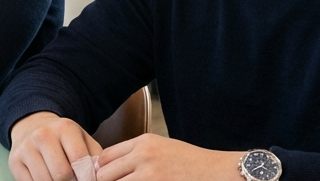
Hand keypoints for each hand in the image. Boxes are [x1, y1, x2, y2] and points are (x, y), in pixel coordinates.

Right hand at [9, 111, 103, 180]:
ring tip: (63, 180)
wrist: (33, 126)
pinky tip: (48, 179)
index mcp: (65, 128)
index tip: (88, 180)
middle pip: (61, 174)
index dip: (87, 177)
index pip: (79, 160)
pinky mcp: (14, 161)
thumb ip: (95, 157)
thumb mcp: (83, 139)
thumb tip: (100, 175)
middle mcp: (43, 135)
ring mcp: (26, 148)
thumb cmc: (64, 138)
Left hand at [96, 133, 243, 180]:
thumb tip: (109, 166)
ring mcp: (149, 175)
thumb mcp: (162, 147)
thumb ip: (136, 153)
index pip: (105, 156)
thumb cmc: (191, 163)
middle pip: (104, 174)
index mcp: (143, 142)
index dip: (102, 170)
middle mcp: (143, 156)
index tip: (107, 178)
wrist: (217, 173)